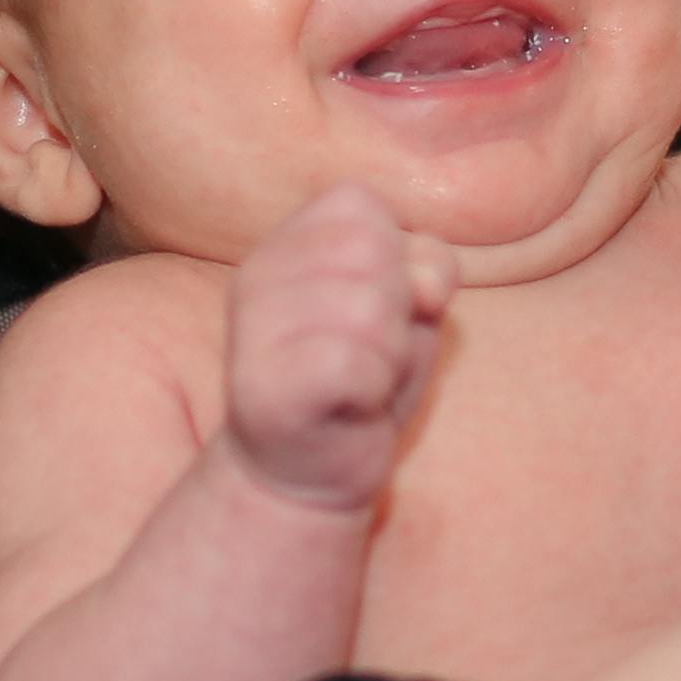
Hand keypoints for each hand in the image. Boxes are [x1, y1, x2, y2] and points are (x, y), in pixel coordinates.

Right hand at [223, 181, 454, 510]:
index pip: (363, 207)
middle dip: (396, 310)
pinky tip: (350, 408)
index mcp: (285, 243)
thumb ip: (427, 266)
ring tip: (361, 383)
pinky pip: (355, 365)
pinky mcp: (265, 388)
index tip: (375, 309)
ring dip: (388, 356)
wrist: (311, 472)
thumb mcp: (408, 307)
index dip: (395, 259)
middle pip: (371, 251)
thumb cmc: (363, 378)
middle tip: (369, 354)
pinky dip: (373, 392)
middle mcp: (257, 275)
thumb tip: (425, 286)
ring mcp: (254, 331)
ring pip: (369, 308)